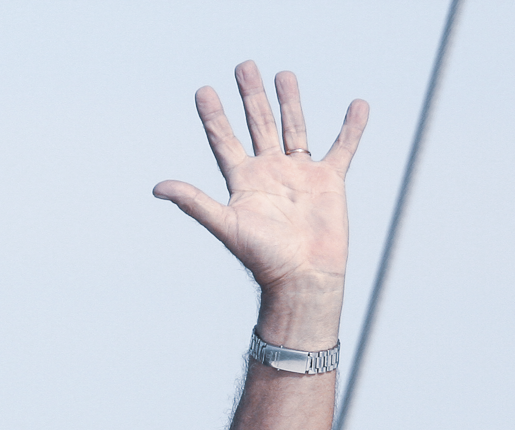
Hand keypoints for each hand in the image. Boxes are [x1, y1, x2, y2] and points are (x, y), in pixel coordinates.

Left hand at [155, 62, 367, 311]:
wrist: (302, 277)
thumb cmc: (263, 257)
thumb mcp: (225, 224)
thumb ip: (194, 202)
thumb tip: (157, 188)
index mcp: (243, 181)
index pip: (224, 140)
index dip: (214, 116)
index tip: (203, 91)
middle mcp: (269, 173)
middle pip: (258, 125)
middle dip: (251, 97)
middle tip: (244, 67)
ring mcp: (300, 174)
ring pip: (294, 128)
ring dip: (290, 102)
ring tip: (283, 75)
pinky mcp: (329, 181)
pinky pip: (343, 147)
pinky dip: (352, 127)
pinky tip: (358, 105)